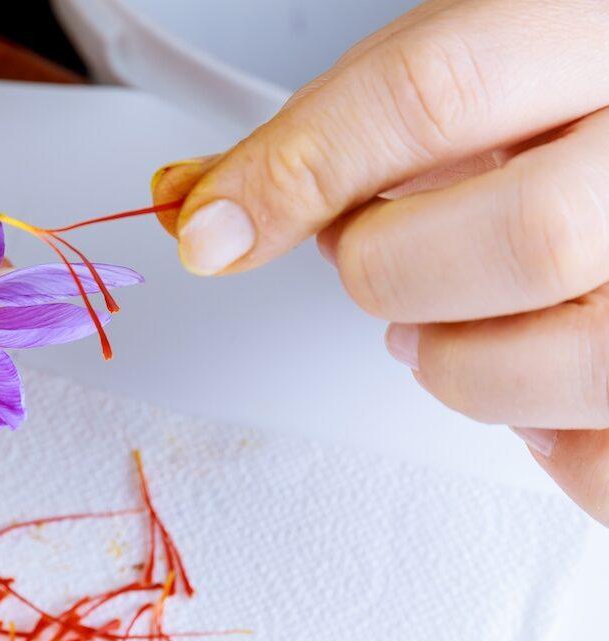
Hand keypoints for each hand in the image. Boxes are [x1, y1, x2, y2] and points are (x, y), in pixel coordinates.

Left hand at [153, 0, 608, 522]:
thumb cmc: (559, 88)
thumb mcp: (460, 65)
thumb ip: (337, 128)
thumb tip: (207, 212)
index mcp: (595, 32)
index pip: (436, 92)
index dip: (301, 171)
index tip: (215, 228)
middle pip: (525, 239)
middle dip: (392, 273)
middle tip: (370, 260)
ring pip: (572, 356)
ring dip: (459, 364)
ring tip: (446, 326)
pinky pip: (602, 460)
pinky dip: (536, 439)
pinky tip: (524, 376)